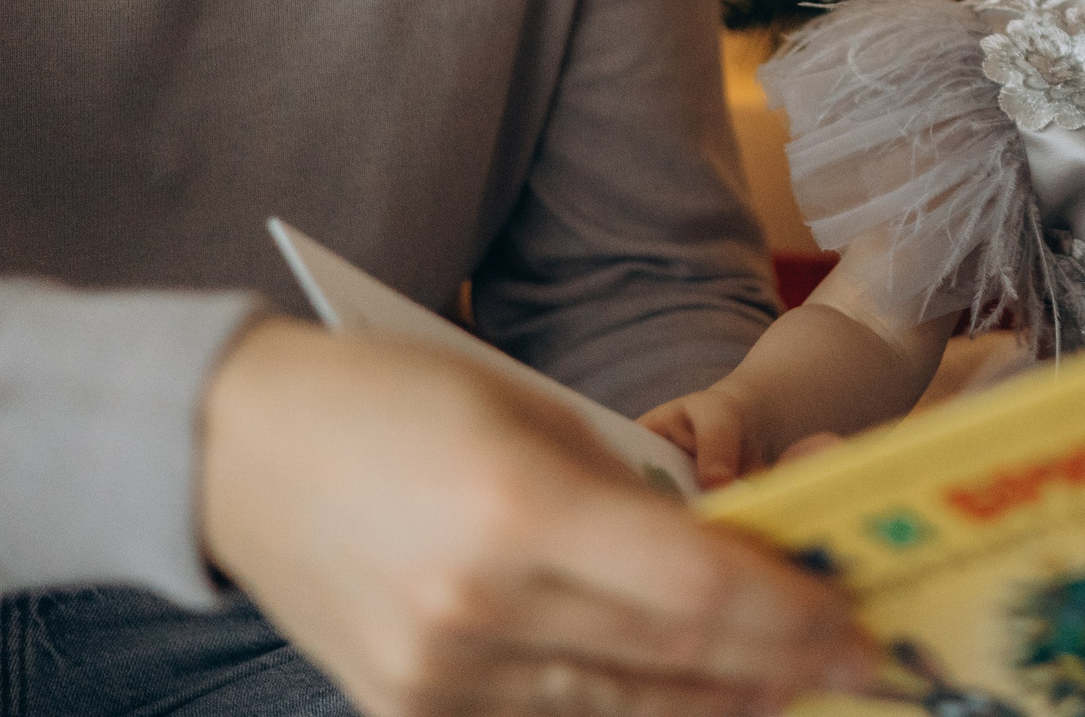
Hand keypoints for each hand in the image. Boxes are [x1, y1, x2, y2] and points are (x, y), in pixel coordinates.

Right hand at [199, 319, 870, 716]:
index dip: (790, 616)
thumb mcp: (531, 411)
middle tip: (849, 659)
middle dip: (776, 663)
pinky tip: (681, 695)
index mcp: (519, 510)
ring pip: (620, 709)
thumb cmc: (392, 399)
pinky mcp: (407, 713)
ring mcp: (438, 676)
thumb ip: (630, 491)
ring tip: (782, 681)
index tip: (853, 623)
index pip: (696, 590)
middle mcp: (479, 609)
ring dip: (714, 699)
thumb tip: (727, 554)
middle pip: (672, 660)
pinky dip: (625, 708)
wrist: (231, 449)